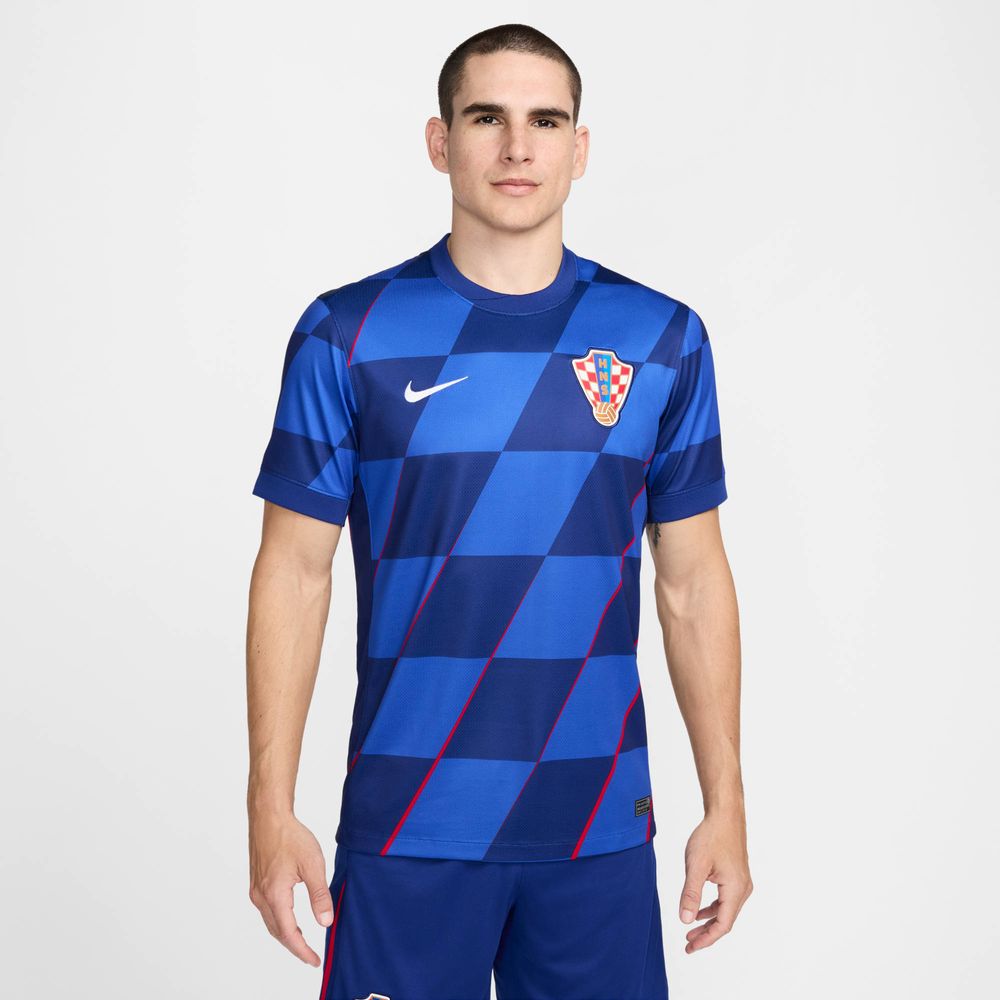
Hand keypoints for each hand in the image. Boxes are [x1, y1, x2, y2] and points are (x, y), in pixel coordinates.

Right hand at [248, 811, 332, 965]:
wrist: (269, 816)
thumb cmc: (290, 836)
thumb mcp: (313, 865)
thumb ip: (319, 895)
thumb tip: (325, 922)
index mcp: (275, 895)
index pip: (289, 934)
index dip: (302, 951)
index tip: (315, 961)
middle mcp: (261, 897)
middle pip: (277, 932)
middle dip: (295, 947)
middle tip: (311, 956)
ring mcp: (256, 890)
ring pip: (271, 922)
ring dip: (286, 934)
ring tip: (303, 942)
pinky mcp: (256, 883)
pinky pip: (267, 911)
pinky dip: (279, 921)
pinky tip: (290, 919)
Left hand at [678, 809, 752, 952]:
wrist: (725, 815)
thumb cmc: (711, 836)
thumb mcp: (696, 866)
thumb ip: (691, 894)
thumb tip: (685, 920)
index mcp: (736, 889)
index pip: (722, 925)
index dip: (706, 939)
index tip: (690, 947)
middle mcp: (743, 889)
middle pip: (725, 920)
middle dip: (706, 934)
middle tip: (688, 944)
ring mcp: (742, 883)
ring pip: (725, 911)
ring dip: (708, 921)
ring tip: (691, 931)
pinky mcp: (737, 876)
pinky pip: (725, 900)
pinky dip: (712, 908)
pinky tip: (699, 911)